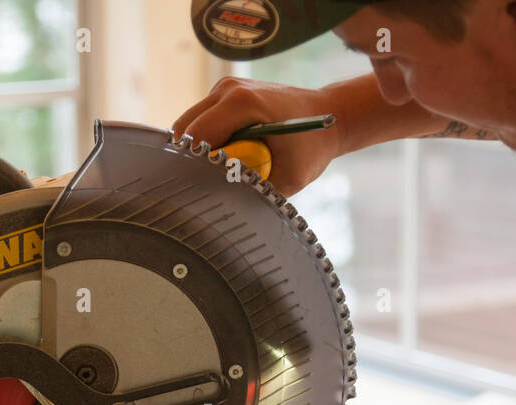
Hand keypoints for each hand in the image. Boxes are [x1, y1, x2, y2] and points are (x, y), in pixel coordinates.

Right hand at [172, 77, 343, 196]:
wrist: (331, 114)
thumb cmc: (313, 145)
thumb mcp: (288, 177)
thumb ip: (255, 190)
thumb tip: (225, 205)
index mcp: (241, 103)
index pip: (197, 137)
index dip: (193, 165)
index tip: (198, 189)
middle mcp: (228, 88)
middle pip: (185, 129)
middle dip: (190, 158)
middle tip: (205, 184)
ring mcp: (225, 87)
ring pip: (190, 125)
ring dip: (199, 149)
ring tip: (219, 170)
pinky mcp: (225, 93)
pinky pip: (202, 121)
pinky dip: (207, 141)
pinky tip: (226, 156)